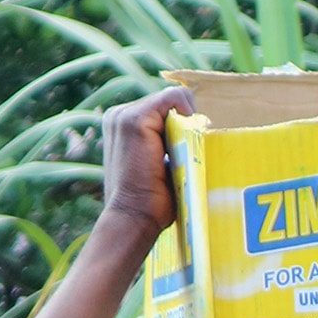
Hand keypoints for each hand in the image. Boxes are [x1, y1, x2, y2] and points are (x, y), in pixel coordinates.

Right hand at [95, 85, 192, 238]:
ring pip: (173, 101)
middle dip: (186, 124)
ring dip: (187, 125)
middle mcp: (119, 115)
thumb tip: (197, 137)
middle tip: (187, 154)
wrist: (133, 219)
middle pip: (169, 104)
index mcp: (123, 125)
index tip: (189, 148)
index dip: (183, 124)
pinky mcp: (134, 119)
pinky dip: (187, 116)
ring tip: (182, 154)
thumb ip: (168, 146)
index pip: (163, 109)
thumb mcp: (161, 166)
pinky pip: (173, 98)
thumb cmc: (151, 203)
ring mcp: (124, 115)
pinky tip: (184, 144)